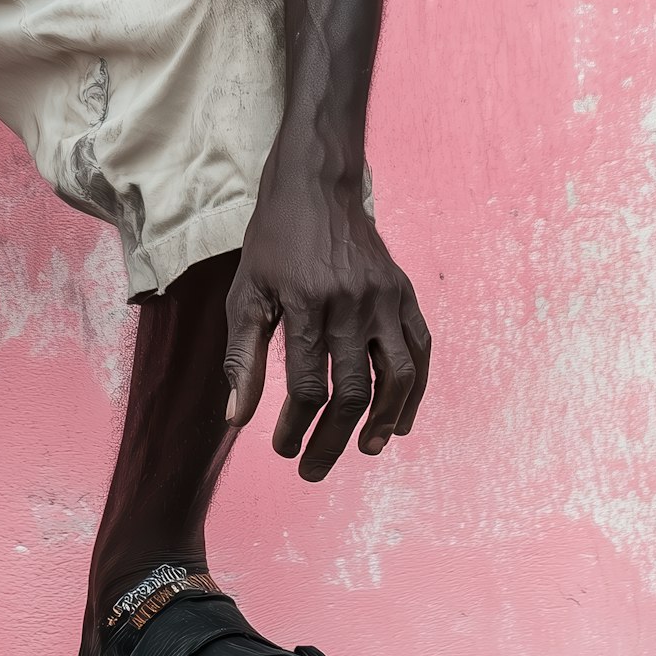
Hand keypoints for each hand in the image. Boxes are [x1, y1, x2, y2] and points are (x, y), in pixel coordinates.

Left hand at [223, 163, 430, 480]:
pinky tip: (398, 420)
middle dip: (332, 440)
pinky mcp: (404, 293)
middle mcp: (351, 303)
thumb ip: (244, 357)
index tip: (282, 448)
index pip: (307, 385)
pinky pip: (420, 350)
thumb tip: (236, 419)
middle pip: (352, 391)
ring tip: (363, 449)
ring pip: (396, 377)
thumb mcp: (246, 293)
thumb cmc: (272, 243)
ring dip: (382, 422)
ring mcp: (384, 298)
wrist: (316, 186)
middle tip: (313, 470)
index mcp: (307, 303)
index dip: (295, 427)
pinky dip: (414, 391)